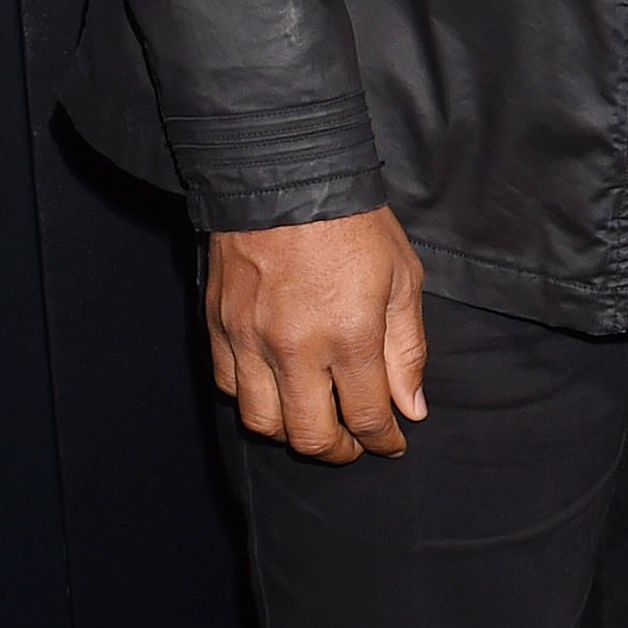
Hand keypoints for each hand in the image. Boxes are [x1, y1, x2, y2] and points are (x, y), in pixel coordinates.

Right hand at [206, 208, 427, 459]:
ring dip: (292, 433)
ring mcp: (250, 339)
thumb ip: (407, 350)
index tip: (391, 442)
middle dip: (338, 451)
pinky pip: (228, 386)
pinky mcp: (218, 326)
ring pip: (262, 422)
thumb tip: (410, 409)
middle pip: (310, 436)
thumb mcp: (401, 279)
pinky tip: (276, 389)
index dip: (383, 441)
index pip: (366, 418)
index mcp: (351, 335)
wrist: (285, 175)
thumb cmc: (352, 224)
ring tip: (313, 421)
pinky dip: (253, 400)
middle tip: (353, 443)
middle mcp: (296, 347)